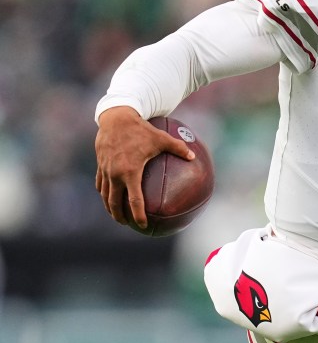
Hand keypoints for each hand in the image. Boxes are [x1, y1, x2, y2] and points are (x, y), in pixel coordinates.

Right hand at [94, 106, 193, 227]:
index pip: (134, 200)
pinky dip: (103, 193)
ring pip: (105, 195)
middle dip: (120, 216)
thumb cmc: (141, 129)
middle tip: (127, 223)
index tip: (143, 224)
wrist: (116, 118)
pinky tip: (108, 196)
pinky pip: (100, 183)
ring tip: (116, 215)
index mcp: (130, 172)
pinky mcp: (100, 165)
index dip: (138, 215)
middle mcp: (115, 174)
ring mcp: (105, 170)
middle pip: (115, 203)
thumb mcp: (162, 138)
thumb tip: (193, 156)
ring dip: (109, 207)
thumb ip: (178, 148)